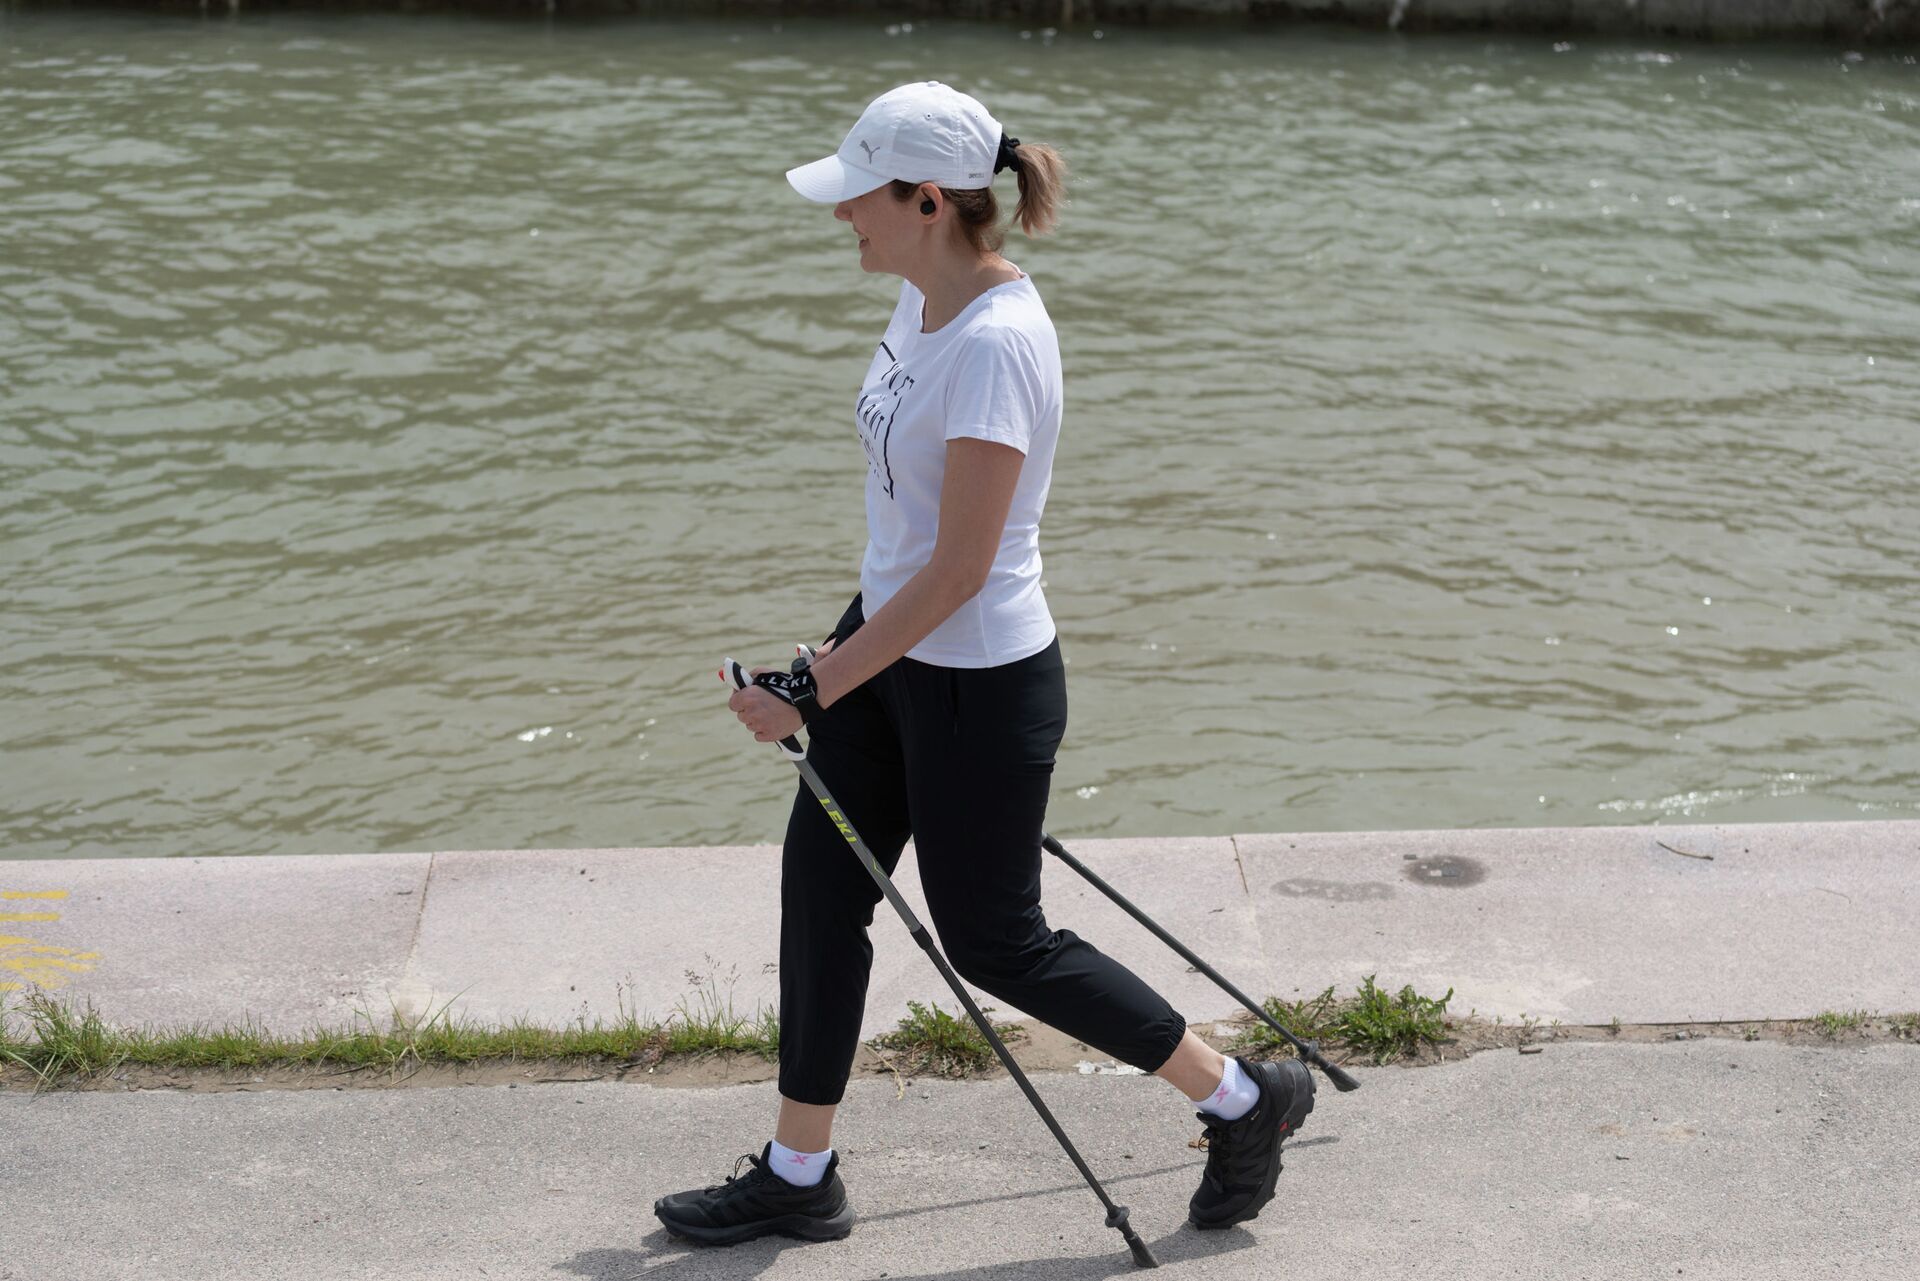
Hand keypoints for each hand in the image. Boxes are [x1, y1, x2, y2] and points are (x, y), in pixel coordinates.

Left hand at [721, 636, 836, 742]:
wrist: (805, 698)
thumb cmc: (785, 684)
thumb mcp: (765, 673)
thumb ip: (748, 677)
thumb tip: (736, 684)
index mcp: (748, 697)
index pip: (732, 704)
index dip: (739, 701)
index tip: (746, 700)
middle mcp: (751, 712)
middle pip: (741, 716)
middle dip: (749, 711)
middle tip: (762, 705)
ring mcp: (760, 725)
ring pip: (750, 726)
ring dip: (757, 721)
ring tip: (771, 713)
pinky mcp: (769, 735)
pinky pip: (759, 736)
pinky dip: (764, 731)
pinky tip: (773, 722)